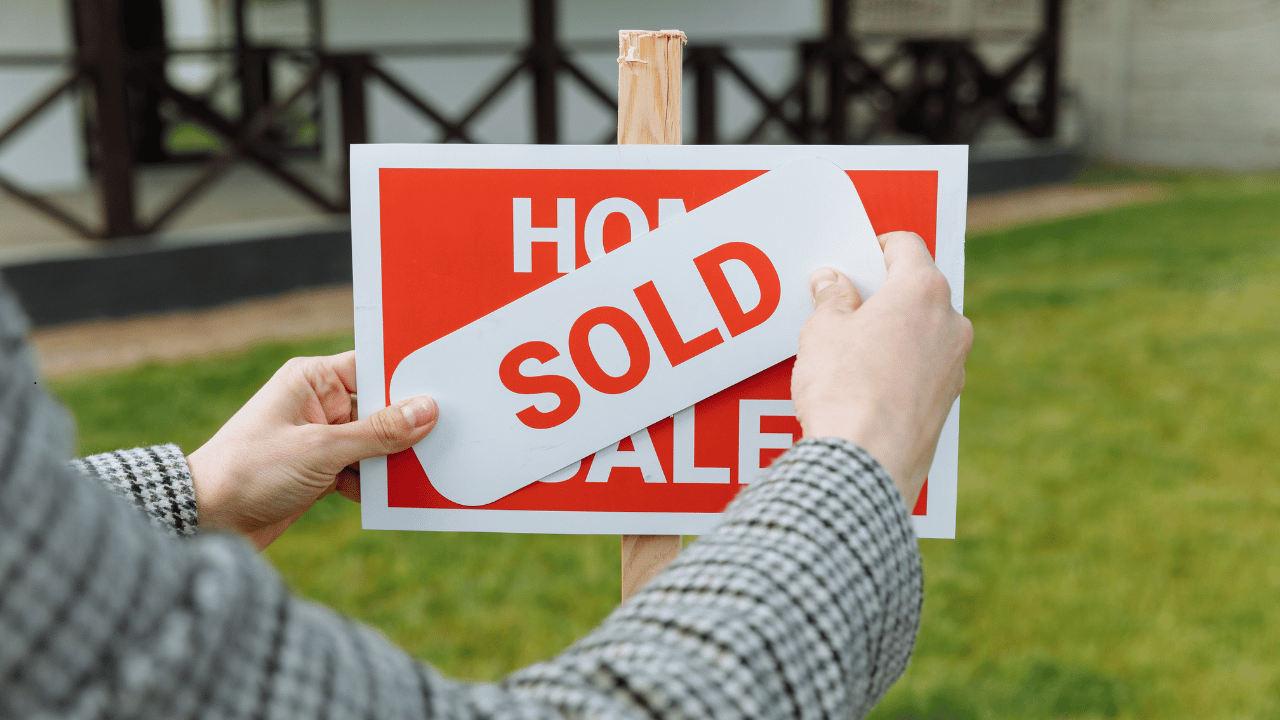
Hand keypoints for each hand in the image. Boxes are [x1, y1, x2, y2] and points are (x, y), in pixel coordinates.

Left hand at [187, 351, 437, 549]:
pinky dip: (376, 483)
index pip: (372, 368)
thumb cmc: (250, 471)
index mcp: (312, 380)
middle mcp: (317, 404)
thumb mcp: (321, 449)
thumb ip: (378, 432)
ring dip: (392, 460)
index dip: (407, 379)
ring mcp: (320, 438)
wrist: (205, 521)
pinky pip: (362, 470)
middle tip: (447, 435)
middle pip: (379, 408)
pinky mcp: (320, 471)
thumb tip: (426, 410)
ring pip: (374, 443)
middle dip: (406, 426)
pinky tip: (394, 495)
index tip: (446, 389)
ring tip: (423, 470)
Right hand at [791, 231, 972, 505]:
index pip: (906, 246)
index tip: (854, 261)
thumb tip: (832, 282)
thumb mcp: (823, 331)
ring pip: (923, 332)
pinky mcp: (947, 402)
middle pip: (917, 290)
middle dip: (883, 294)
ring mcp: (954, 365)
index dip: (875, 247)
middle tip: (843, 306)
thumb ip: (831, 298)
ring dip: (893, 333)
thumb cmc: (845, 389)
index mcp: (923, 290)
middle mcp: (950, 323)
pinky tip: (865, 385)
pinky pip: (923, 369)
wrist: (866, 461)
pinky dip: (900, 368)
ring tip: (849, 352)